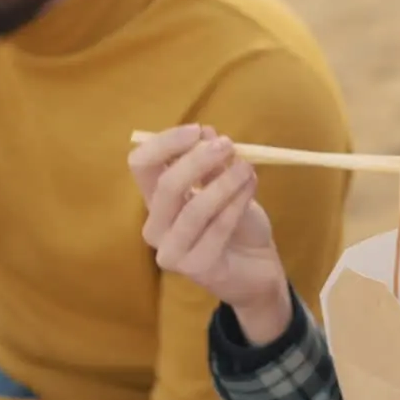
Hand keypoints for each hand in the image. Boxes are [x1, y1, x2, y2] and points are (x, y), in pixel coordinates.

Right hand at [128, 124, 291, 343]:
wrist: (258, 270)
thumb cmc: (236, 224)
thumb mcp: (226, 186)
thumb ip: (213, 164)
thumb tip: (206, 132)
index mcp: (157, 201)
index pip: (141, 165)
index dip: (165, 143)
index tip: (197, 130)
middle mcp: (156, 227)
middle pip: (166, 185)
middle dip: (198, 160)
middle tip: (228, 144)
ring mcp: (172, 252)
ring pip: (193, 208)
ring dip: (224, 182)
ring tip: (247, 168)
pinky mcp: (196, 269)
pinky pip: (217, 229)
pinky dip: (235, 204)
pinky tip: (250, 188)